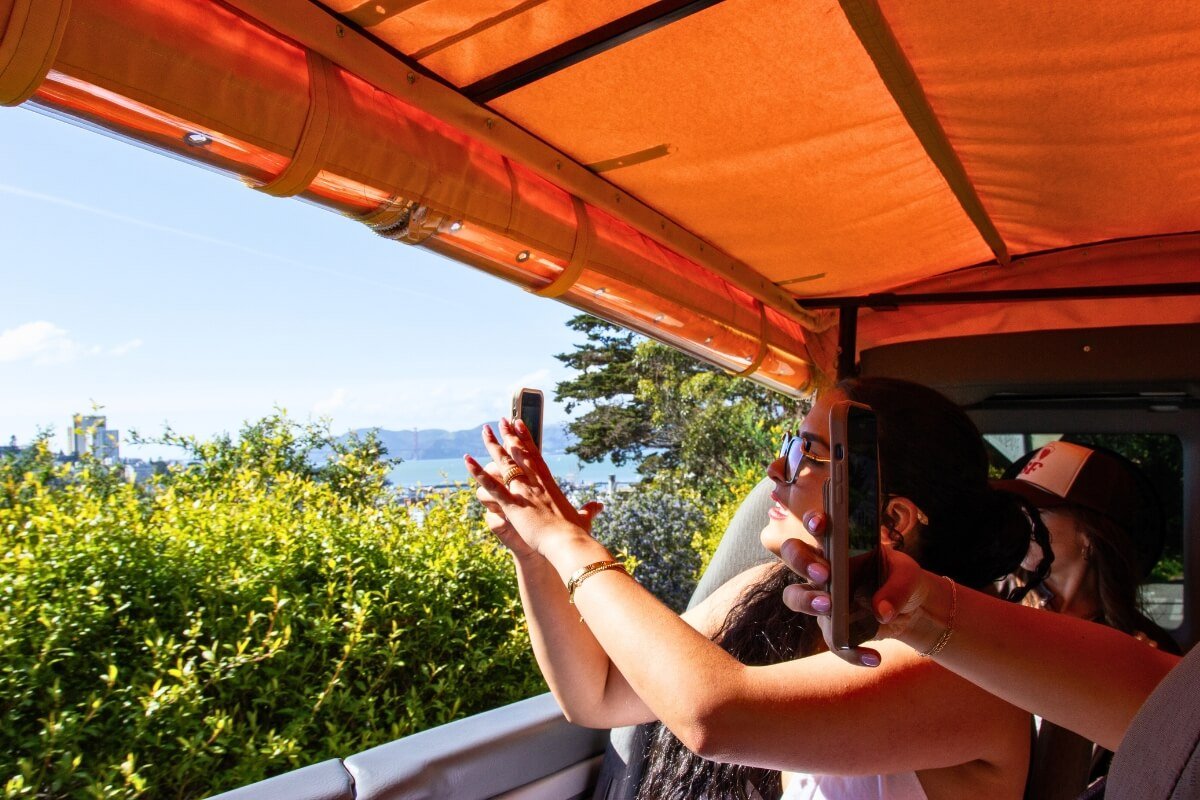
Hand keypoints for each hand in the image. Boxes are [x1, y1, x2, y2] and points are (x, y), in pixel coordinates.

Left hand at [466, 418, 602, 557]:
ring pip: (505, 463)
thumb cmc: (577, 533)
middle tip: (502, 420)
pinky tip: (467, 460)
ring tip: (484, 430)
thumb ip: (590, 510)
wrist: (570, 543)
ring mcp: (524, 492)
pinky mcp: (513, 505)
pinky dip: (478, 473)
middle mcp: (536, 483)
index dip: (527, 438)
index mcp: (549, 484)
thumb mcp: (584, 518)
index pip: (536, 456)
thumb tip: (600, 506)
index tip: (520, 423)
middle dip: (510, 435)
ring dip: (493, 445)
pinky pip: (491, 486)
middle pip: (520, 453)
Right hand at [779, 533, 940, 665]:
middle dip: (802, 562)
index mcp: (840, 545)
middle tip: (823, 573)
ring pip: (794, 596)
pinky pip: (830, 639)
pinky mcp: (831, 625)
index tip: (821, 523)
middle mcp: (823, 567)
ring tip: (828, 607)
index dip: (813, 521)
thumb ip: (896, 587)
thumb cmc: (901, 579)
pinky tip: (872, 657)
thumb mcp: (908, 575)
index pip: (817, 526)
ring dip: (806, 600)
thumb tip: (881, 611)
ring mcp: (822, 597)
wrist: (911, 609)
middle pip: (794, 556)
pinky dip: (850, 652)